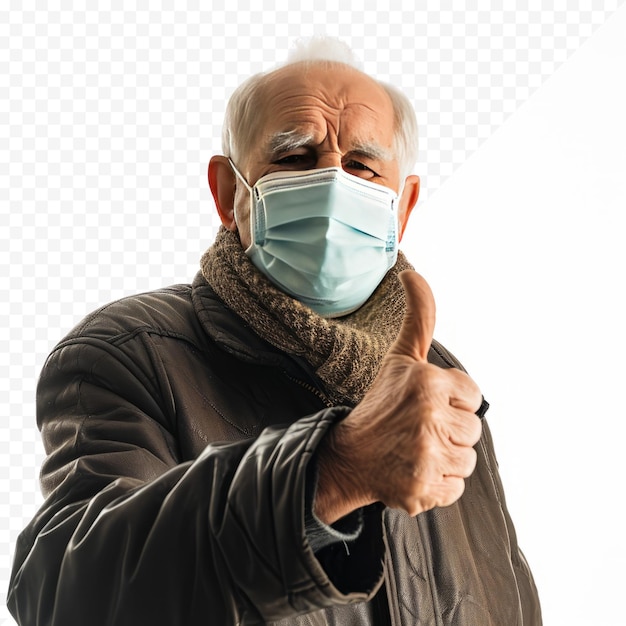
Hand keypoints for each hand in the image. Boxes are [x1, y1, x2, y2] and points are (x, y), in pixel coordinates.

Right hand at [315, 270, 482, 522]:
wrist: (348, 456)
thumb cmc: (382, 404)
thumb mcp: (402, 358)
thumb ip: (420, 316)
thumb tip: (412, 272)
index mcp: (428, 382)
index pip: (473, 396)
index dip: (451, 401)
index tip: (424, 405)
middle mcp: (429, 417)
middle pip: (473, 430)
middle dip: (450, 431)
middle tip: (416, 429)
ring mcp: (426, 455)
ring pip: (467, 459)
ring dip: (446, 458)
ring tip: (415, 450)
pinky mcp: (424, 488)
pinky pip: (456, 486)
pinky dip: (438, 483)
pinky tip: (413, 470)